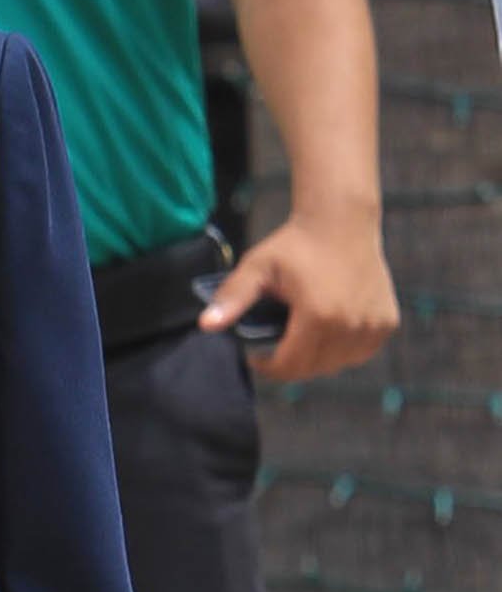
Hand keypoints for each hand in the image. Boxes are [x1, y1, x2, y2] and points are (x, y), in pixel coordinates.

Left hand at [197, 211, 397, 381]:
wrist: (342, 222)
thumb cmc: (294, 245)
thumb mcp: (257, 268)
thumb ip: (232, 298)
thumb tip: (205, 325)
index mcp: (319, 316)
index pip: (289, 366)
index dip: (267, 366)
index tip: (256, 355)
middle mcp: (351, 324)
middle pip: (313, 368)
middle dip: (290, 364)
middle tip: (276, 346)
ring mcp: (373, 325)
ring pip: (337, 364)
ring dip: (316, 359)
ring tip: (300, 337)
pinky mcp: (386, 322)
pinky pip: (359, 353)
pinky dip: (342, 350)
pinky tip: (328, 332)